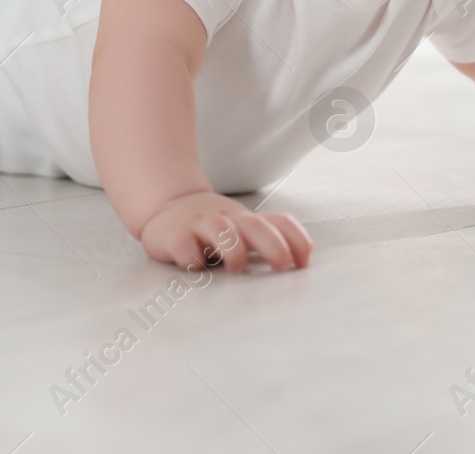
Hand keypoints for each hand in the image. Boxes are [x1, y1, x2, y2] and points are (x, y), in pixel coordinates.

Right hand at [138, 191, 313, 273]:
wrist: (167, 206)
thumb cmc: (213, 228)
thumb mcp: (243, 230)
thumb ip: (271, 240)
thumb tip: (307, 256)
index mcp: (247, 221)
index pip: (280, 223)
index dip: (297, 240)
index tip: (304, 263)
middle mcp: (227, 220)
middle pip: (255, 226)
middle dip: (274, 245)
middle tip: (282, 266)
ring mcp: (199, 225)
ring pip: (220, 229)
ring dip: (234, 249)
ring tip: (236, 268)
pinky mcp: (172, 235)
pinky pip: (182, 243)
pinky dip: (191, 256)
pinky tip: (195, 267)